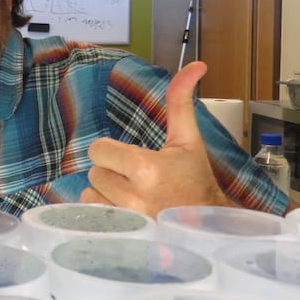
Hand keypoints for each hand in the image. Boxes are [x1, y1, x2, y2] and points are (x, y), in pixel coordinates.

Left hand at [79, 61, 234, 216]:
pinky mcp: (122, 234)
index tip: (131, 156)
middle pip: (95, 171)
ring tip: (133, 193)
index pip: (98, 150)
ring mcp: (127, 219)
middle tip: (137, 176)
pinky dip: (105, 209)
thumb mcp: (188, 139)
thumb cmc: (196, 179)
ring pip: (91, 193)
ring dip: (107, 191)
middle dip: (112, 170)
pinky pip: (93, 214)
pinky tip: (126, 208)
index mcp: (146, 168)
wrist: (209, 224)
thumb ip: (180, 101)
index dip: (112, 150)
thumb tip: (195, 66)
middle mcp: (133, 196)